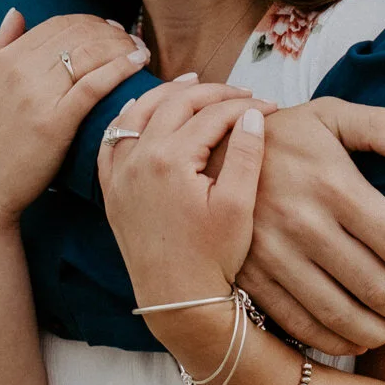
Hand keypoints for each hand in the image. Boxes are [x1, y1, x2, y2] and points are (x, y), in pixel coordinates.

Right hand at [0, 9, 148, 228]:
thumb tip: (15, 13)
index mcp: (4, 58)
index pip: (57, 24)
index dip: (88, 22)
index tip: (108, 29)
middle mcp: (20, 70)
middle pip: (78, 33)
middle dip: (110, 31)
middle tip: (130, 37)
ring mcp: (38, 95)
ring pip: (90, 52)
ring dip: (121, 45)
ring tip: (140, 50)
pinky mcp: (55, 122)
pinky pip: (94, 85)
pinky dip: (120, 68)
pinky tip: (138, 62)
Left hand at [99, 81, 267, 307]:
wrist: (176, 300)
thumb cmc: (212, 257)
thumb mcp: (239, 206)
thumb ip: (246, 154)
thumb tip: (253, 113)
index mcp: (170, 159)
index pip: (212, 115)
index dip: (245, 106)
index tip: (272, 106)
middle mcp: (138, 159)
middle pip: (175, 105)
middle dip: (212, 93)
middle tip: (240, 93)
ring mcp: (120, 174)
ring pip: (138, 114)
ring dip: (166, 94)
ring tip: (193, 84)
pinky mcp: (112, 190)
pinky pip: (112, 142)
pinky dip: (128, 119)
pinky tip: (143, 111)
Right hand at [238, 98, 384, 356]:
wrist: (202, 155)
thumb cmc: (279, 136)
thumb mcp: (326, 114)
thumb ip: (378, 125)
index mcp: (332, 184)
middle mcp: (305, 224)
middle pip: (375, 285)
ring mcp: (275, 255)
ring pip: (340, 313)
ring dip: (377, 330)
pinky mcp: (251, 277)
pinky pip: (299, 323)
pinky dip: (334, 341)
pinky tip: (356, 339)